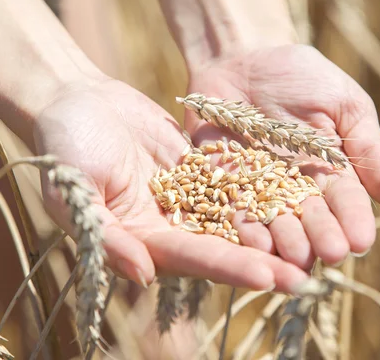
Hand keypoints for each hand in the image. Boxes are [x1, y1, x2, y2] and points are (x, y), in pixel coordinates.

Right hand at [33, 78, 308, 291]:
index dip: (230, 268)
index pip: (192, 259)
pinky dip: (265, 190)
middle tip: (309, 277)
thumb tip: (142, 276)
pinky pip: (236, 181)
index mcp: (142, 239)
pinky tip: (299, 197)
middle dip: (265, 261)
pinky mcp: (199, 170)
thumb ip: (106, 235)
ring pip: (237, 218)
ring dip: (274, 232)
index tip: (269, 276)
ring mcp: (188, 198)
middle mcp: (170, 225)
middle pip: (225, 247)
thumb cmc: (64, 147)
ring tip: (315, 243)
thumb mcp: (75, 191)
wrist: (77, 103)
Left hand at [186, 44, 379, 268]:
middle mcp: (296, 186)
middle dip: (321, 236)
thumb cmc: (303, 76)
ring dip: (283, 240)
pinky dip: (240, 224)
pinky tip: (249, 240)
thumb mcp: (344, 104)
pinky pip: (230, 205)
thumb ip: (368, 149)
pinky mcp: (221, 180)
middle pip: (310, 217)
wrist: (245, 56)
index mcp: (332, 171)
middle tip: (329, 255)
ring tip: (293, 256)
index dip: (353, 220)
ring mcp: (258, 186)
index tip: (360, 241)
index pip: (347, 201)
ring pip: (273, 219)